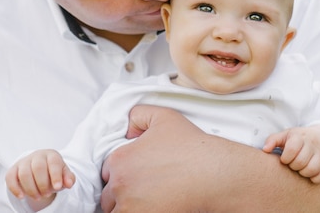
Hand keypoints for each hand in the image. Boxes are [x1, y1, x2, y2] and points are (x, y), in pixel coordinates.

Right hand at [5, 149, 75, 207]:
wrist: (40, 169)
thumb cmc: (53, 173)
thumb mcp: (63, 175)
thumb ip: (68, 178)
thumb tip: (69, 183)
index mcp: (51, 155)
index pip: (53, 162)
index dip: (55, 175)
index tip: (57, 187)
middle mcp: (37, 156)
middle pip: (38, 168)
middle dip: (43, 184)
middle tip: (47, 194)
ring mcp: (24, 162)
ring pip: (24, 173)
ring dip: (31, 189)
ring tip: (38, 197)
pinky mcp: (13, 169)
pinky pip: (10, 177)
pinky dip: (15, 188)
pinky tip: (22, 196)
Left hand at [100, 105, 215, 211]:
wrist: (212, 173)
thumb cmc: (191, 147)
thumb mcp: (163, 117)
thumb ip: (138, 115)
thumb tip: (126, 127)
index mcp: (120, 159)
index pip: (107, 171)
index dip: (121, 172)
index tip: (135, 175)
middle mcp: (120, 184)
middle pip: (109, 194)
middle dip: (121, 193)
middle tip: (142, 190)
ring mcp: (129, 206)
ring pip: (116, 211)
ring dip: (126, 207)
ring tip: (145, 202)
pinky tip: (151, 208)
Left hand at [263, 125, 319, 183]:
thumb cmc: (297, 138)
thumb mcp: (285, 135)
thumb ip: (273, 140)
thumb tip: (265, 149)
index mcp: (300, 136)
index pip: (292, 149)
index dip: (285, 158)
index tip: (284, 159)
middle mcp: (313, 143)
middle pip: (301, 161)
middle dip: (293, 166)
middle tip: (292, 164)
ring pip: (313, 169)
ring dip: (303, 173)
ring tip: (300, 169)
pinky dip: (316, 178)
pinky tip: (310, 174)